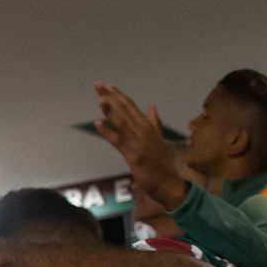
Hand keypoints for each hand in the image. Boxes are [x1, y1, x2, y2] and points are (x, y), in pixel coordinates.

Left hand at [94, 83, 188, 209]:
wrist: (169, 183)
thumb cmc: (161, 163)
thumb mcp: (158, 138)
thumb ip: (154, 121)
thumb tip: (152, 105)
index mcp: (148, 126)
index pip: (132, 106)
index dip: (119, 95)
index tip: (108, 85)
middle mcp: (144, 130)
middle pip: (125, 109)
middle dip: (111, 96)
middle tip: (98, 84)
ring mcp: (139, 141)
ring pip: (122, 121)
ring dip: (110, 109)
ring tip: (100, 98)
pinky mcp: (134, 154)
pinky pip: (118, 140)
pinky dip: (107, 131)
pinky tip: (97, 123)